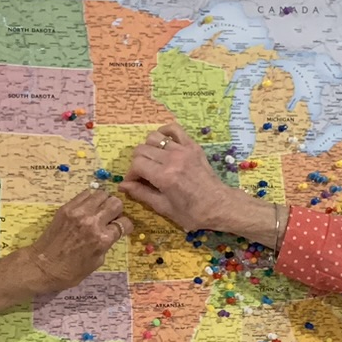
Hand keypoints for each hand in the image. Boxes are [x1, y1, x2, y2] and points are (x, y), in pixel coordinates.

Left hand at [21, 187, 132, 293]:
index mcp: (102, 239)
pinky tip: (87, 208)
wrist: (42, 266)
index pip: (124, 223)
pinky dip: (90, 199)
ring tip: (99, 211)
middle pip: (115, 203)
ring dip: (104, 202)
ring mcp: (78, 212)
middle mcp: (92, 222)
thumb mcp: (96, 263)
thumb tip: (111, 232)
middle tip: (111, 217)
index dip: (125, 226)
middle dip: (117, 210)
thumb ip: (106, 244)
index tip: (122, 227)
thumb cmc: (70, 271)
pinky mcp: (66, 208)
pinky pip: (85, 194)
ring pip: (101, 194)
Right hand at [121, 122, 242, 231]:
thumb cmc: (192, 213)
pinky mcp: (192, 146)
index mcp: (165, 177)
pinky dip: (164, 132)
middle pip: (141, 149)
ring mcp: (184, 150)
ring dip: (148, 148)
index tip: (134, 182)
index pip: (136, 164)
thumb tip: (122, 185)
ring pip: (153, 138)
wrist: (219, 205)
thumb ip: (141, 193)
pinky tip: (162, 144)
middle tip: (143, 174)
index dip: (130, 173)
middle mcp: (173, 159)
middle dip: (137, 162)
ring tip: (153, 161)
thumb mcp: (164, 208)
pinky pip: (174, 129)